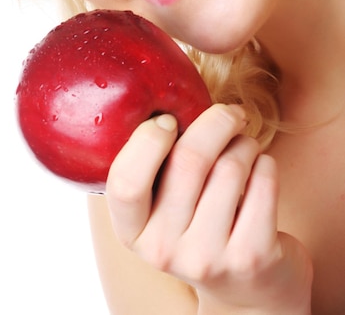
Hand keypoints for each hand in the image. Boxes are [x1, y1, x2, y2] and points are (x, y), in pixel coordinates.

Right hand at [106, 104, 312, 312]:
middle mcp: (164, 250)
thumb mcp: (164, 207)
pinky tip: (261, 170)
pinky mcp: (251, 256)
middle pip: (188, 160)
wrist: (246, 290)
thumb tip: (168, 100)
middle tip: (229, 113)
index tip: (169, 120)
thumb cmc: (201, 226)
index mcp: (133, 231)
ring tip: (245, 149)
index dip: (147, 141)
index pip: (125, 182)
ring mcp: (208, 257)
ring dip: (245, 144)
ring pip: (231, 165)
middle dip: (216, 121)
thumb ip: (157, 165)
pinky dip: (266, 163)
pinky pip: (264, 180)